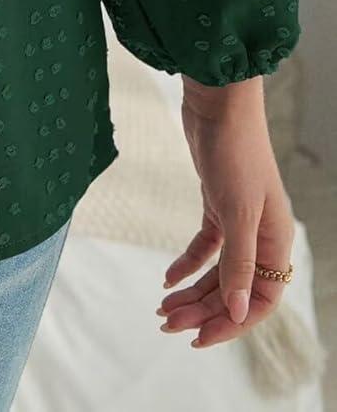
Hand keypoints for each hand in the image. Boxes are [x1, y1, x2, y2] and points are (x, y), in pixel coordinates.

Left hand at [157, 74, 294, 349]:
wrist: (219, 102)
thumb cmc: (235, 151)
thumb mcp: (236, 211)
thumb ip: (239, 263)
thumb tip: (236, 311)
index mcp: (276, 242)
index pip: (259, 300)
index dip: (231, 323)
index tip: (198, 338)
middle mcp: (262, 235)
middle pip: (233, 288)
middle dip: (202, 310)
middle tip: (166, 325)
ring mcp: (239, 220)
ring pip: (218, 270)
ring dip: (193, 291)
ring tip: (162, 310)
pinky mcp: (217, 204)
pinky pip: (206, 246)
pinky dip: (187, 264)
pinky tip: (167, 278)